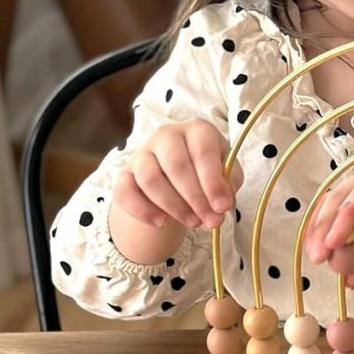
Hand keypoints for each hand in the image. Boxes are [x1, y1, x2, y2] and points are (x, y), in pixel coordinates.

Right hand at [113, 120, 242, 230]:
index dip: (212, 182)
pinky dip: (143, 211)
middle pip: (176, 165)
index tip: (221, 207)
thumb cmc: (207, 172)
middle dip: (195, 199)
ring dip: (173, 206)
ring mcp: (142, 153)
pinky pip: (125, 192)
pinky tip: (162, 223)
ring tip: (192, 222)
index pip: (202, 151)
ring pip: (150, 179)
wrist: (179, 179)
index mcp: (198, 130)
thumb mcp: (227, 175)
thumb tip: (220, 204)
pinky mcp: (125, 174)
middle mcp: (167, 135)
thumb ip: (227, 185)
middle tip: (208, 221)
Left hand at [304, 155, 353, 286]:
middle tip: (317, 256)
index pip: (336, 208)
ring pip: (353, 190)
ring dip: (338, 218)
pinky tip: (351, 222)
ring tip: (330, 245)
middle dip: (323, 227)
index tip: (315, 259)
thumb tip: (346, 279)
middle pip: (337, 197)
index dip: (320, 230)